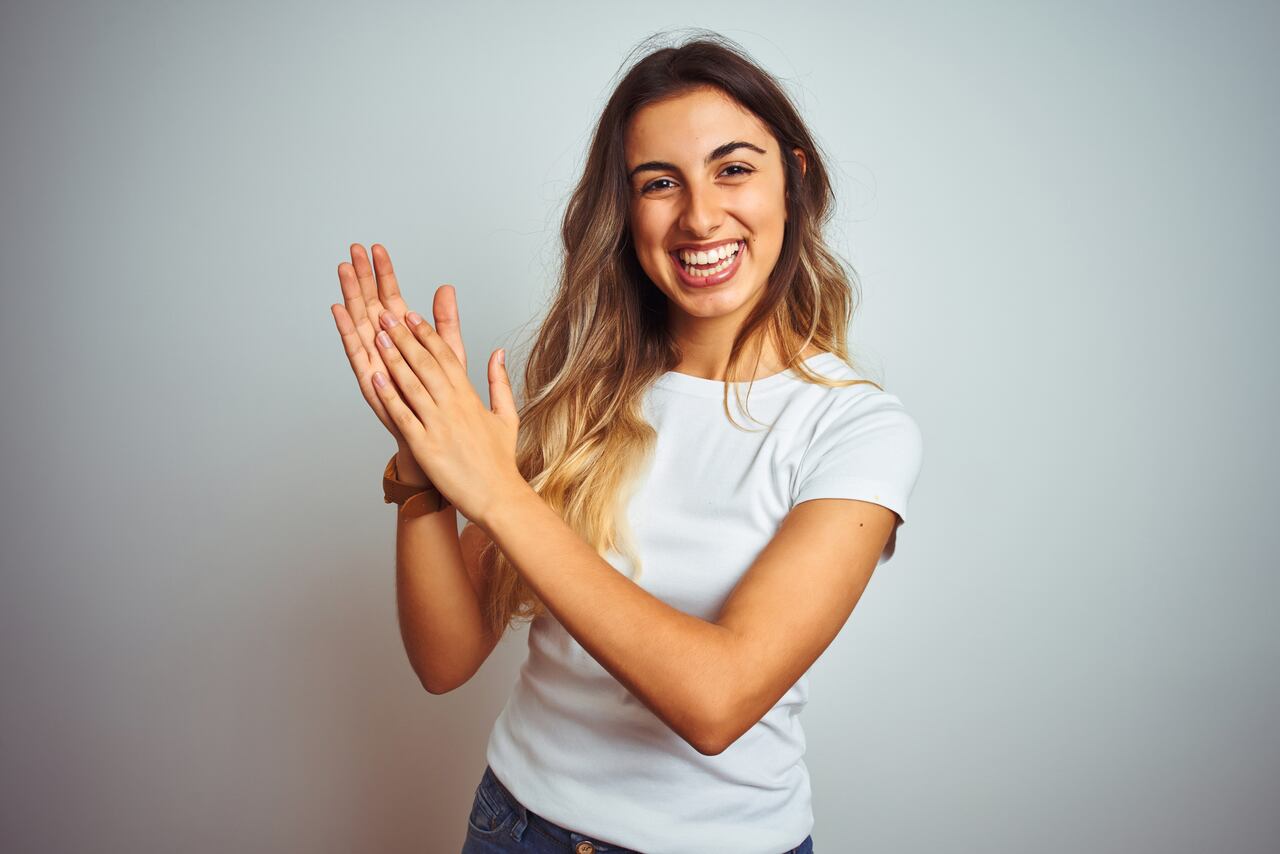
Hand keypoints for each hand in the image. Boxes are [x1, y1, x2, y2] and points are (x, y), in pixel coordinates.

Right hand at [330, 244, 469, 459]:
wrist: (436, 435)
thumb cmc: (441, 396)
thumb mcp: (449, 352)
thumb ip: (445, 321)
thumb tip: (447, 287)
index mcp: (404, 335)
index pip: (391, 296)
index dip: (384, 273)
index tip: (377, 248)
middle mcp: (385, 345)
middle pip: (370, 303)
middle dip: (362, 276)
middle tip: (353, 249)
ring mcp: (375, 360)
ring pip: (360, 322)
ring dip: (350, 296)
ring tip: (344, 270)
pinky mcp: (370, 379)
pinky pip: (356, 352)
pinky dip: (347, 331)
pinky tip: (339, 311)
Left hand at [369, 291, 524, 527]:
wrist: (498, 497)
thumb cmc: (500, 461)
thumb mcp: (507, 416)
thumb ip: (499, 382)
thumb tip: (497, 352)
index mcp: (470, 398)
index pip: (446, 357)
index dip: (426, 334)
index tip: (411, 316)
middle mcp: (453, 407)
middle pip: (425, 364)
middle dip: (404, 338)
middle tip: (386, 316)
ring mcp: (438, 426)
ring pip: (412, 385)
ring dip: (393, 359)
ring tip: (376, 337)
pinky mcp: (425, 447)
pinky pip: (403, 416)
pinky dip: (389, 396)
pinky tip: (375, 378)